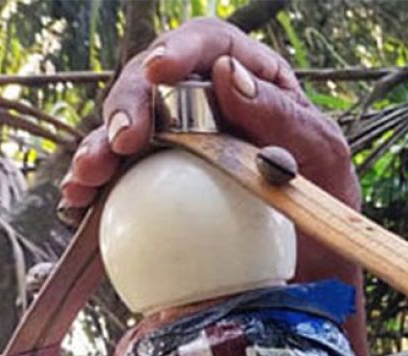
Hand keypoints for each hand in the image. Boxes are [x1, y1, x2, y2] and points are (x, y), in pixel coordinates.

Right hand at [59, 18, 360, 282]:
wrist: (318, 260)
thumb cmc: (329, 197)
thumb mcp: (323, 153)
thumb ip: (280, 114)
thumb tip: (226, 73)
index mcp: (253, 76)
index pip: (209, 43)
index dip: (179, 49)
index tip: (159, 71)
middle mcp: (207, 99)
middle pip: (151, 81)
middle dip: (128, 105)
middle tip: (124, 140)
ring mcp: (177, 138)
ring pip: (125, 125)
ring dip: (100, 146)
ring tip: (90, 173)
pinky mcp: (157, 179)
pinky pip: (118, 175)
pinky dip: (94, 185)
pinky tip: (78, 201)